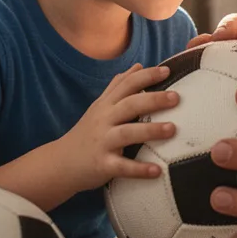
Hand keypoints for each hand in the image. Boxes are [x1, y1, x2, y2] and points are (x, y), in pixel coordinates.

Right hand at [62, 64, 178, 191]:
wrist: (60, 163)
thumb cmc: (87, 133)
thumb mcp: (100, 107)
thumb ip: (118, 87)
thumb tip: (138, 66)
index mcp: (106, 105)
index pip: (127, 85)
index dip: (146, 76)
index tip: (167, 70)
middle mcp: (104, 120)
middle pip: (130, 105)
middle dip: (153, 99)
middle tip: (176, 97)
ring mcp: (102, 142)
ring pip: (127, 133)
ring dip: (150, 130)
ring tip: (172, 129)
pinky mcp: (102, 165)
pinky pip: (122, 166)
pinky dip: (139, 169)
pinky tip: (157, 171)